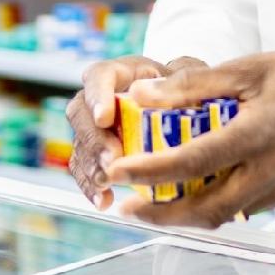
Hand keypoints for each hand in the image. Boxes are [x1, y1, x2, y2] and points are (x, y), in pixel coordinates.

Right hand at [66, 55, 207, 210]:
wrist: (189, 112)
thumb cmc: (189, 91)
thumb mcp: (195, 77)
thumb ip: (187, 79)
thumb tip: (168, 91)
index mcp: (125, 73)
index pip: (100, 75)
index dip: (98, 95)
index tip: (104, 118)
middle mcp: (103, 97)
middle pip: (81, 112)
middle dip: (94, 139)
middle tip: (111, 160)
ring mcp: (97, 127)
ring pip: (79, 143)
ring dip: (90, 166)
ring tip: (106, 184)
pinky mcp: (98, 154)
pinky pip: (84, 169)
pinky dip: (91, 187)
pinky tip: (104, 201)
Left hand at [102, 45, 274, 228]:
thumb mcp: (244, 68)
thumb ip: (191, 86)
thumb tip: (142, 94)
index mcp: (256, 134)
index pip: (191, 163)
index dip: (149, 173)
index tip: (119, 174)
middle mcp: (272, 170)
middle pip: (206, 210)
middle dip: (161, 215)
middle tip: (129, 206)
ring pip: (228, 213)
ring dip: (190, 210)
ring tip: (158, 198)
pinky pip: (250, 206)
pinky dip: (222, 200)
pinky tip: (206, 184)